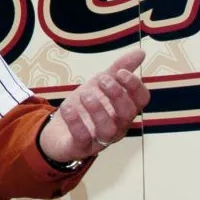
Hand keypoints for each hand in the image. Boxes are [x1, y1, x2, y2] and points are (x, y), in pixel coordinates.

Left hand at [38, 48, 149, 163]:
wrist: (58, 130)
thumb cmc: (85, 107)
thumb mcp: (99, 85)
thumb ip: (119, 69)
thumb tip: (141, 52)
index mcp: (124, 110)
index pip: (140, 100)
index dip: (134, 86)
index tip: (120, 72)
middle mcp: (117, 126)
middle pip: (127, 114)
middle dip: (117, 95)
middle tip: (103, 80)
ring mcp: (99, 139)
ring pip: (108, 130)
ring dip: (98, 110)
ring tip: (85, 94)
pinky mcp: (80, 147)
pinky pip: (81, 138)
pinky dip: (75, 122)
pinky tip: (68, 108)